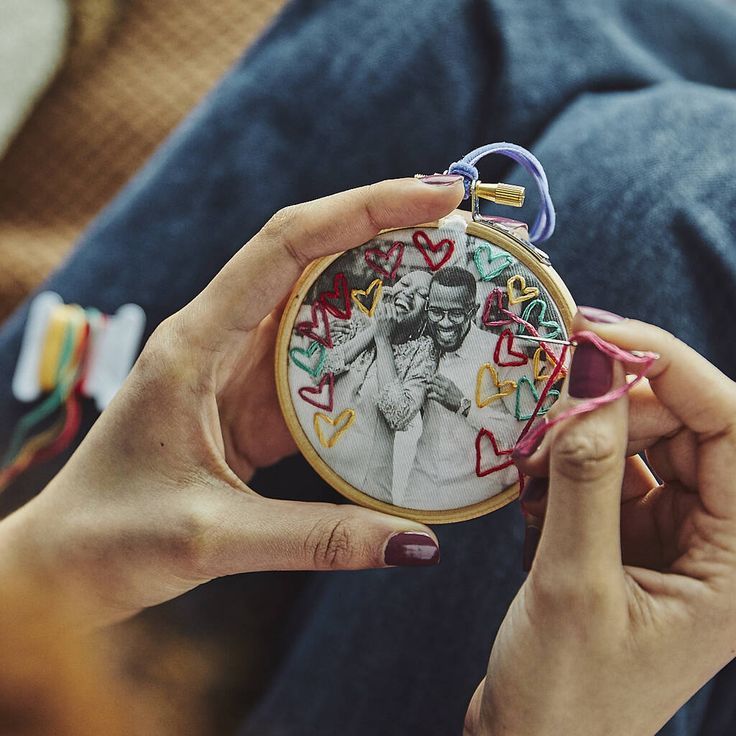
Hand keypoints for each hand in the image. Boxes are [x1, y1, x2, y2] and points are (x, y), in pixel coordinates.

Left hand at [0, 177, 463, 626]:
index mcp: (195, 343)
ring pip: (317, 311)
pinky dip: (366, 358)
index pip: (285, 246)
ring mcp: (236, 370)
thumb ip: (318, 538)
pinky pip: (317, 366)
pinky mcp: (251, 404)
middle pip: (308, 259)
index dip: (363, 211)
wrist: (67, 565)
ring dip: (380, 293)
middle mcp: (217, 339)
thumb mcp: (213, 538)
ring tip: (449, 282)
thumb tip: (416, 544)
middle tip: (458, 229)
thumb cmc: (113, 539)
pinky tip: (409, 361)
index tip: (436, 198)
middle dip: (383, 233)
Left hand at [374, 290, 397, 341]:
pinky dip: (374, 310)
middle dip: (383, 304)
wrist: (384, 342)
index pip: (392, 307)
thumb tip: (394, 317)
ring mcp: (384, 318)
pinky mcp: (378, 320)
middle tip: (380, 302)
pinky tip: (372, 309)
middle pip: (387, 306)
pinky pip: (375, 312)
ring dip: (378, 305)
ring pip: (381, 308)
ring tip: (375, 304)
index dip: (389, 305)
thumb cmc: (390, 336)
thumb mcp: (394, 327)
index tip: (386, 304)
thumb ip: (393, 320)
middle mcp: (390, 317)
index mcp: (395, 318)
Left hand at [427, 373, 464, 412]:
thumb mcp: (453, 386)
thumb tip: (439, 380)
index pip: (437, 375)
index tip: (431, 378)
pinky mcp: (441, 399)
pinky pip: (432, 396)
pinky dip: (429, 396)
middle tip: (428, 383)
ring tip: (428, 389)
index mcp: (448, 382)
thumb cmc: (458, 395)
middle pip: (433, 379)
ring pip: (431, 386)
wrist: (462, 404)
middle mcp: (445, 386)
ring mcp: (443, 392)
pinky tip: (430, 396)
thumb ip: (446, 382)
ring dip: (428, 388)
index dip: (433, 376)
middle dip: (429, 381)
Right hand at [465, 312, 735, 735]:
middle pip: (686, 424)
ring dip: (583, 434)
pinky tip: (533, 480)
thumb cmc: (567, 695)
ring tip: (530, 456)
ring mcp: (674, 535)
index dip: (670, 367)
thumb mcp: (574, 583)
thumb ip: (585, 473)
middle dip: (615, 402)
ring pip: (643, 441)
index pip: (734, 426)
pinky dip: (568, 461)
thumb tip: (588, 376)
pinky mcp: (631, 536)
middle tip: (546, 397)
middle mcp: (718, 539)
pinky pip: (609, 469)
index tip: (597, 336)